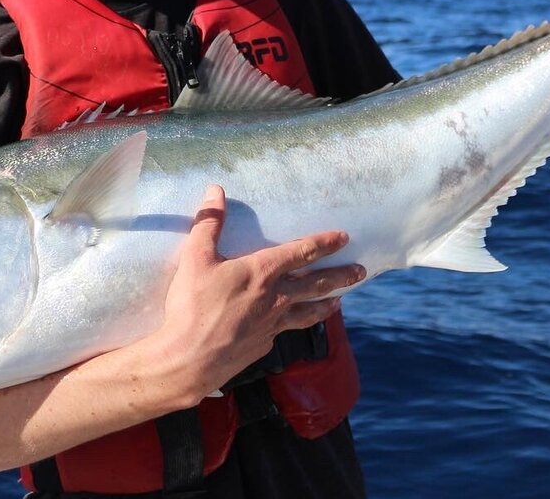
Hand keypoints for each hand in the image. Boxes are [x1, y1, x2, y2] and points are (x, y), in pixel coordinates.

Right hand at [153, 184, 364, 403]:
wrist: (188, 360)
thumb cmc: (191, 306)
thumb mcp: (195, 258)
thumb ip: (209, 223)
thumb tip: (215, 190)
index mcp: (262, 272)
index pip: (301, 253)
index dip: (324, 243)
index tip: (344, 237)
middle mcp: (275, 298)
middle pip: (316, 284)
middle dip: (340, 275)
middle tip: (361, 271)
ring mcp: (272, 325)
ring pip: (308, 311)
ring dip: (327, 303)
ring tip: (341, 300)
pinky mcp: (264, 345)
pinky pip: (288, 329)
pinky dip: (299, 323)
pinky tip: (297, 324)